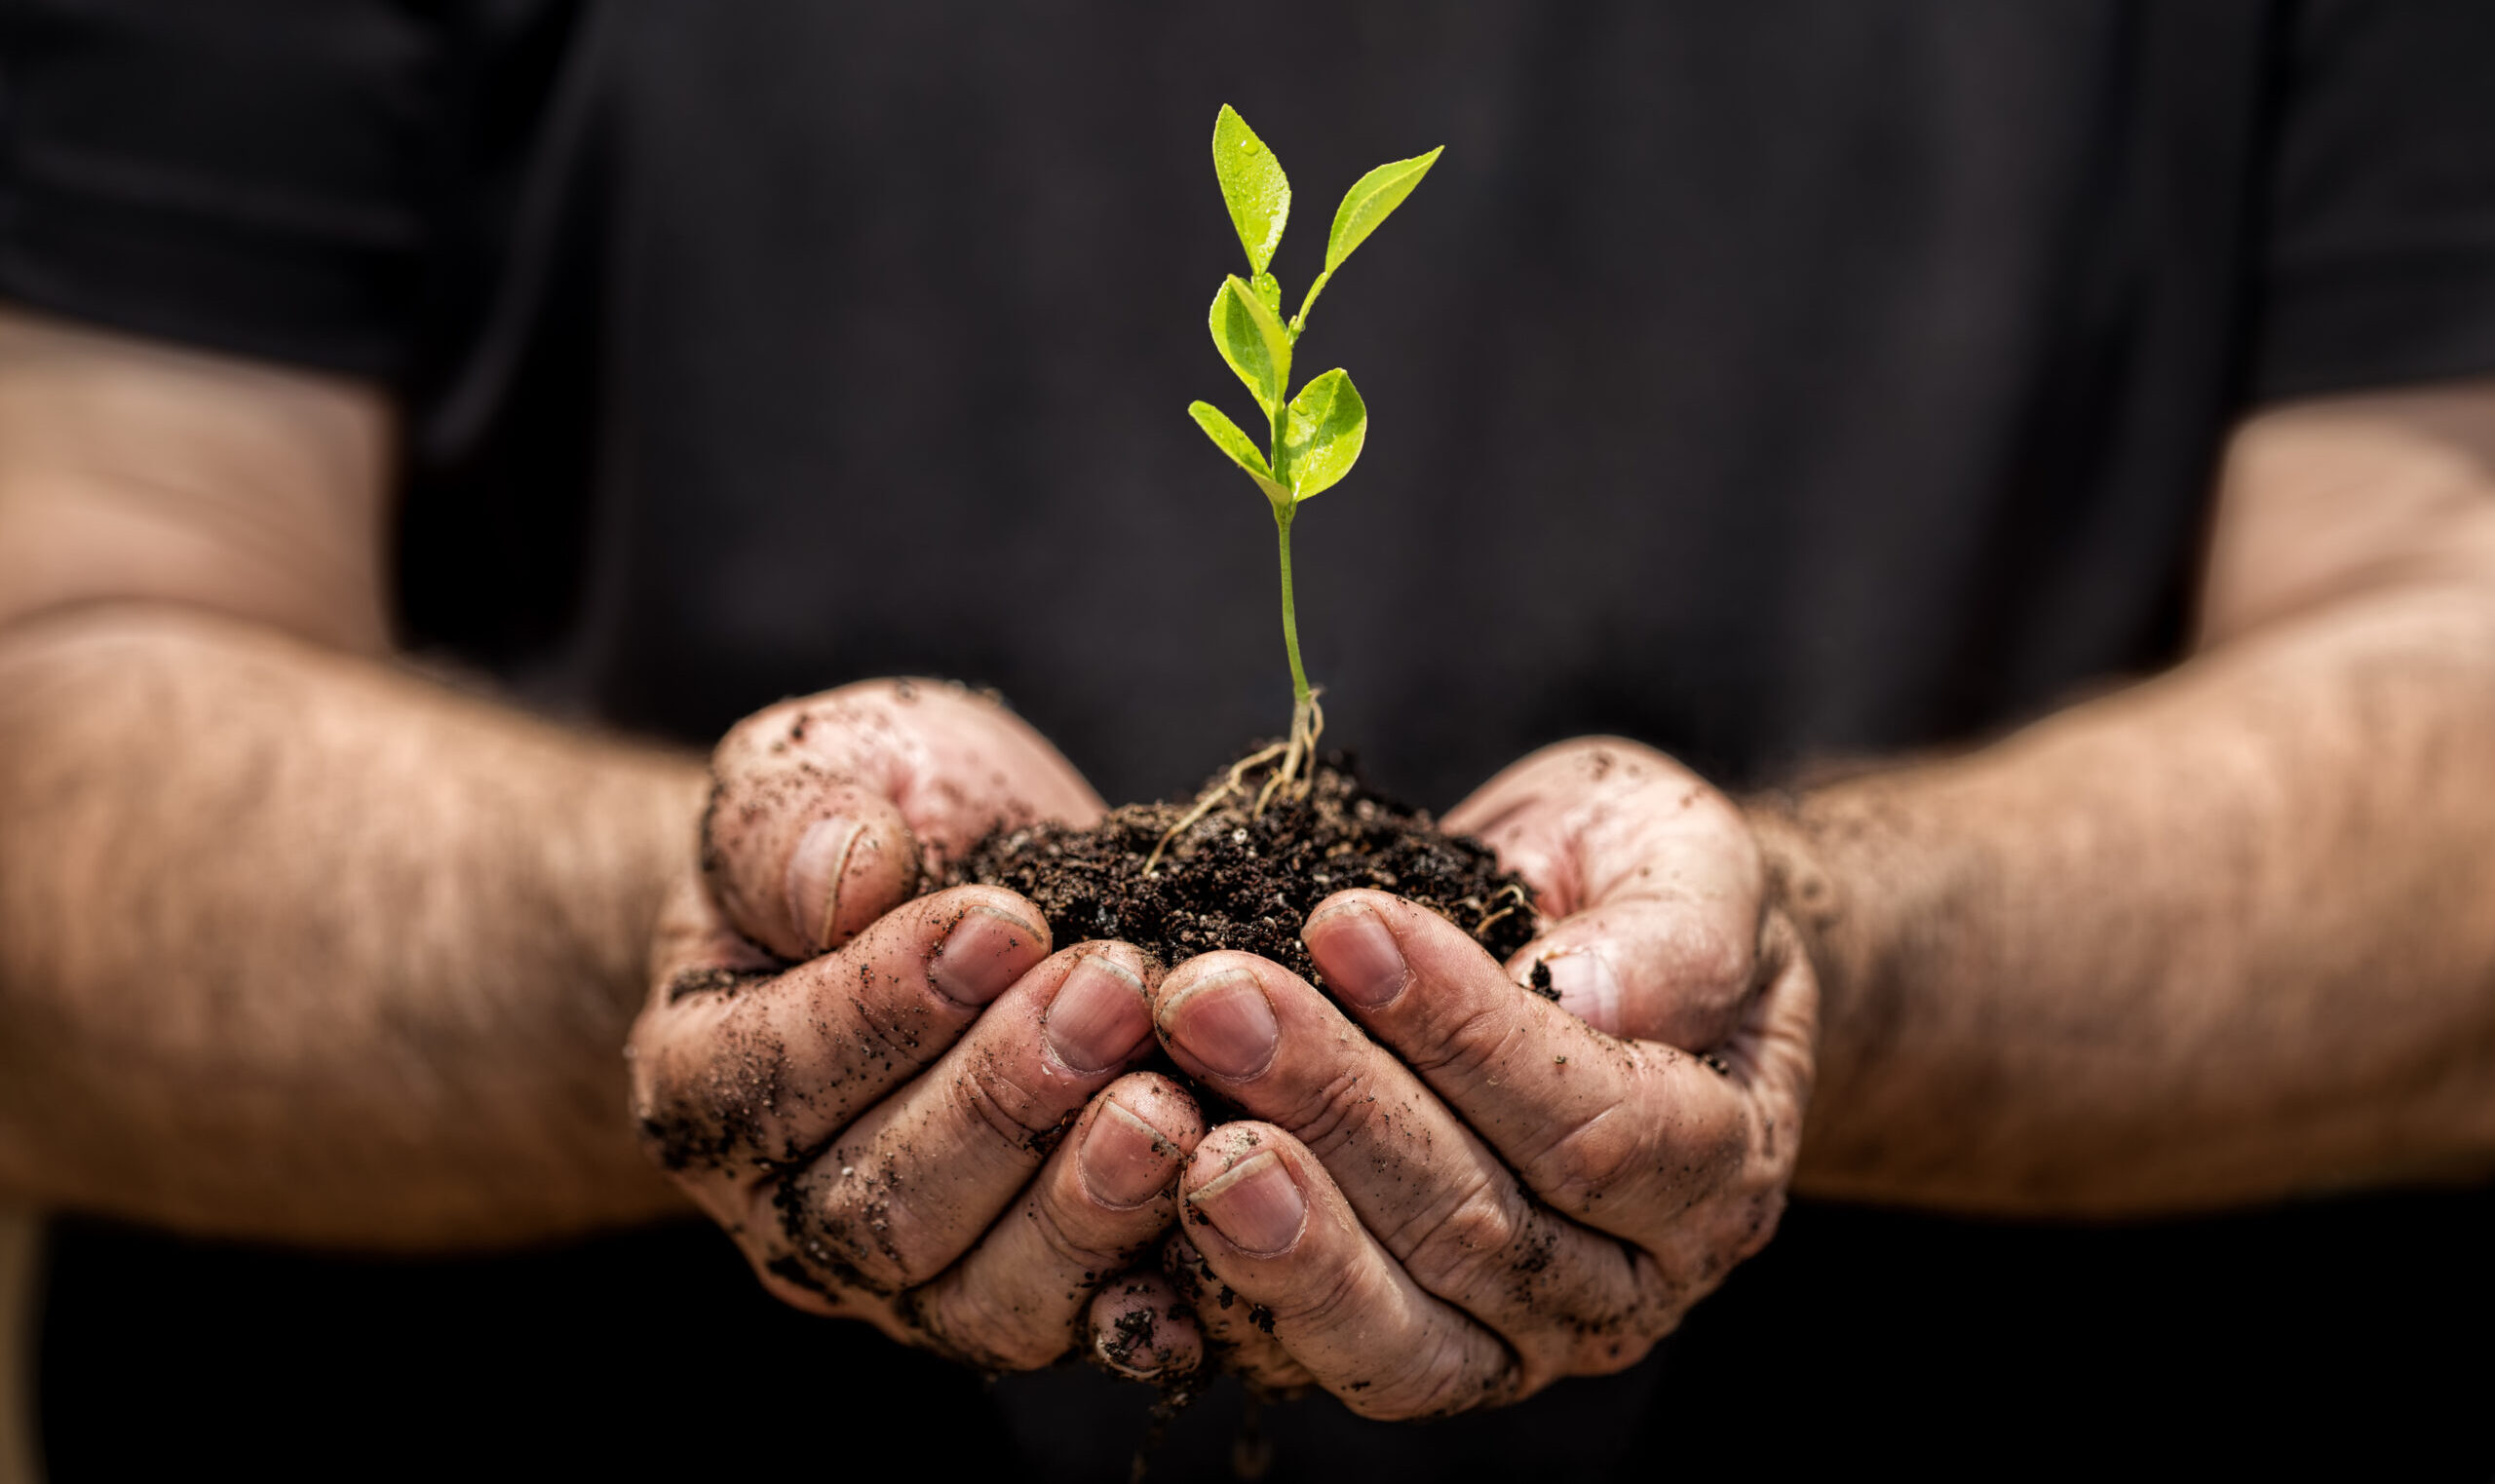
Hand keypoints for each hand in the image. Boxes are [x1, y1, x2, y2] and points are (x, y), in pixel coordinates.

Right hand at [629, 680, 1206, 1376]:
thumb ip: (790, 820)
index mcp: (709, 1080)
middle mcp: (798, 1212)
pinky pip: (1104, 1330)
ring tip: (1170, 1104)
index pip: (772, 1081)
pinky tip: (1225, 1229)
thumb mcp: (814, 769)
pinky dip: (1166, 1295)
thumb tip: (846, 875)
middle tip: (1112, 991)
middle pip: (883, 1210)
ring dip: (1085, 1203)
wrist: (969, 876)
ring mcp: (927, 1280)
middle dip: (1006, 1099)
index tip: (1003, 920)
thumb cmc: (879, 814)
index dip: (888, 1008)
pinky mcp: (1053, 1298)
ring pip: (989, 1297)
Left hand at [1122, 738, 1813, 1414]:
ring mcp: (1506, 1342)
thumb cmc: (1636, 890)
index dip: (1467, 1033)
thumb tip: (1586, 993)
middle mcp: (1621, 1286)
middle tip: (1208, 996)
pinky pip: (1303, 1359)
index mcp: (1715, 1168)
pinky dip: (1215, 1299)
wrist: (1594, 949)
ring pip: (1396, 1328)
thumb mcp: (1689, 860)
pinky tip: (1140, 1218)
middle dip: (1334, 1104)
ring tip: (1180, 1125)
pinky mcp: (1391, 1351)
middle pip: (1479, 1226)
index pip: (1598, 1128)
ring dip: (1278, 1227)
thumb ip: (1669, 930)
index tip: (1343, 923)